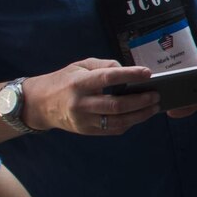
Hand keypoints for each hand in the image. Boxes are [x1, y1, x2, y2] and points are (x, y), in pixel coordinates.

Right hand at [28, 58, 160, 135]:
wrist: (39, 104)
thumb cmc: (64, 81)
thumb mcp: (80, 66)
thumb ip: (104, 66)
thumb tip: (128, 70)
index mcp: (79, 83)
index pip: (108, 78)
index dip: (129, 75)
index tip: (148, 73)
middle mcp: (81, 104)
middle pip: (116, 105)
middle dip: (140, 101)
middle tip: (156, 95)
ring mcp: (83, 120)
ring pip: (117, 121)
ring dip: (139, 115)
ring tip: (154, 107)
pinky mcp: (86, 131)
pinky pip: (112, 129)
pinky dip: (129, 123)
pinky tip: (139, 116)